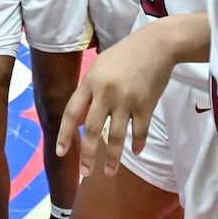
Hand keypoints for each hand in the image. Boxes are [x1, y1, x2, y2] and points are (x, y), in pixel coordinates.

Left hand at [57, 23, 178, 176]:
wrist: (156, 45)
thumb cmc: (125, 56)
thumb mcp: (99, 68)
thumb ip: (87, 94)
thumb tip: (76, 122)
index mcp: (90, 82)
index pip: (71, 113)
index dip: (64, 135)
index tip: (60, 153)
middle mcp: (106, 92)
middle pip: (92, 129)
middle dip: (88, 155)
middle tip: (85, 173)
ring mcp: (127, 99)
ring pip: (116, 136)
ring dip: (113, 158)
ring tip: (109, 172)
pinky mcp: (146, 104)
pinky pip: (140, 131)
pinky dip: (138, 144)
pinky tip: (136, 152)